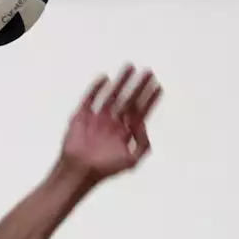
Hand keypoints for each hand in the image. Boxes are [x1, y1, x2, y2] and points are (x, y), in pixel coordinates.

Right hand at [59, 65, 162, 182]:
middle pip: (129, 100)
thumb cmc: (105, 169)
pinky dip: (97, 88)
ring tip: (131, 67)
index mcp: (125, 132)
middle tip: (149, 72)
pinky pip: (91, 98)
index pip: (141, 111)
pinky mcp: (83, 116)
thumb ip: (142, 144)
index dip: (150, 99)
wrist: (79, 171)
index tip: (158, 86)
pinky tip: (105, 78)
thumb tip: (144, 123)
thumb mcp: (131, 160)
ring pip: (113, 95)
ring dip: (122, 81)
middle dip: (140, 86)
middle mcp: (113, 123)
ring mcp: (98, 118)